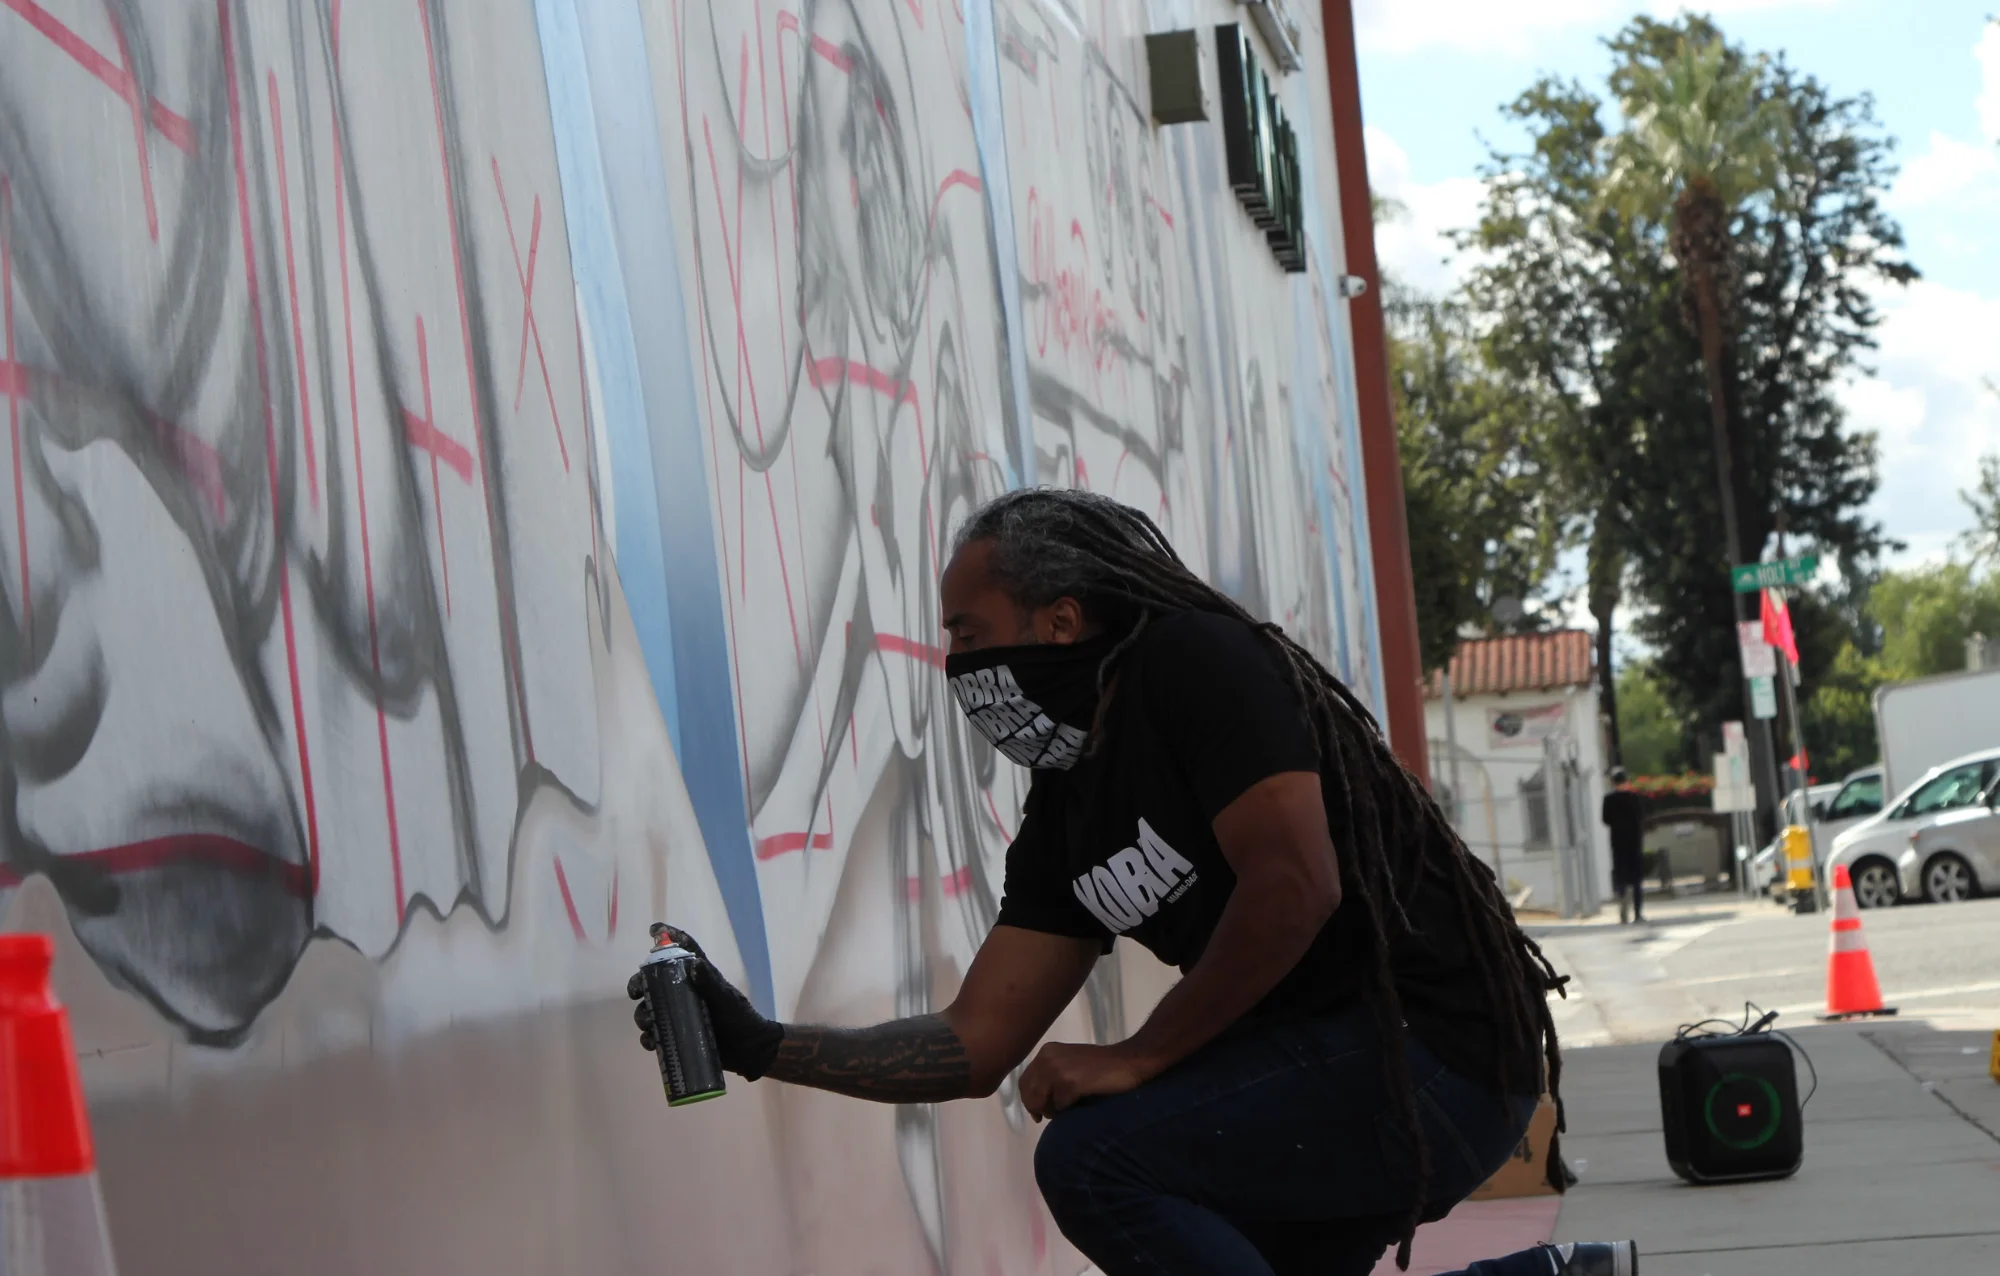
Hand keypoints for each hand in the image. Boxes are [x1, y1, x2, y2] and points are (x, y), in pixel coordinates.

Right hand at [627, 925, 784, 1079]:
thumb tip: (694, 964)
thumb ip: (711, 983)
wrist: (748, 1050)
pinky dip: (647, 1037)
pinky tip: (649, 1040)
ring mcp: (679, 1014)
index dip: (669, 936)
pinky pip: (655, 1033)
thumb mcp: (726, 999)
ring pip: (650, 1008)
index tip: (653, 929)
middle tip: (635, 992)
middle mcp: (685, 992)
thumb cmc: (740, 1018)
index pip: (684, 950)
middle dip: (639, 983)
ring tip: (647, 1022)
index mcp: (699, 977)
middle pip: (655, 981)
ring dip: (642, 1013)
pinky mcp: (677, 1035)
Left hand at [1017, 1042, 1154, 1121]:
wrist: (1128, 1061)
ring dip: (1053, 1110)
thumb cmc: (1101, 1067)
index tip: (1038, 1113)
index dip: (1029, 1100)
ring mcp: (1058, 1069)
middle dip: (1039, 1108)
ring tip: (1069, 1108)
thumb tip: (1036, 1103)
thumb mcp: (1069, 1064)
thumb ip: (1050, 1076)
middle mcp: (1047, 1058)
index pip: (1024, 1082)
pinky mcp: (1070, 1083)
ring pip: (1042, 1102)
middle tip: (1052, 1115)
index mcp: (1046, 1052)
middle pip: (1030, 1094)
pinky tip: (1081, 1103)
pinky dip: (1068, 1110)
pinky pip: (1060, 1106)